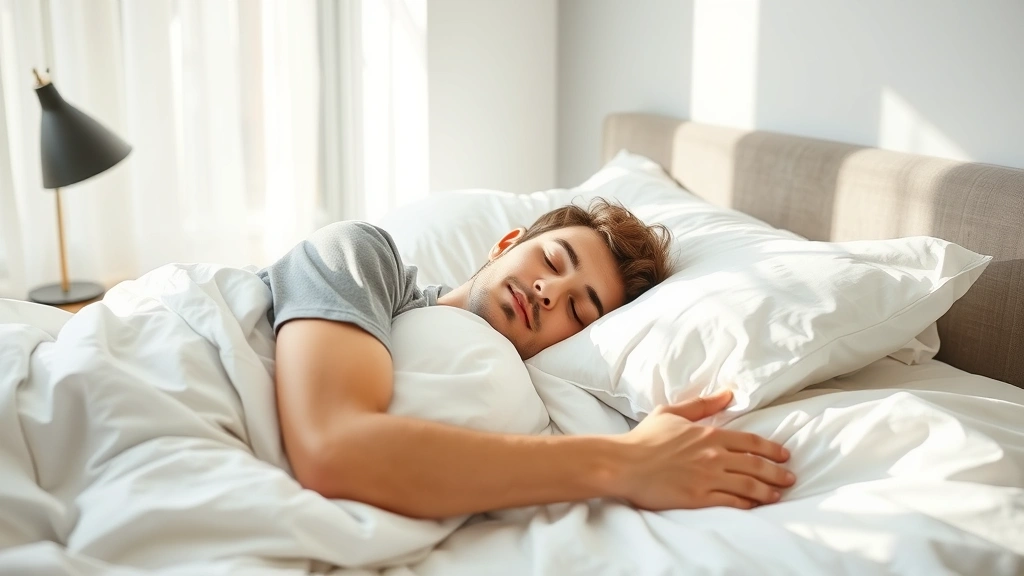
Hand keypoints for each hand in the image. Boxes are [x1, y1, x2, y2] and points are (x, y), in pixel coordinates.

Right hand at [612, 390, 794, 509]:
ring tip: (778, 494)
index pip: (751, 442)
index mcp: (709, 435)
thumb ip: (702, 404)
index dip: (771, 449)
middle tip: (790, 478)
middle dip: (777, 472)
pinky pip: (731, 502)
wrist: (625, 464)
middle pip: (755, 465)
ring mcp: (707, 478)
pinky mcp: (699, 498)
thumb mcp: (672, 413)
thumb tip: (728, 394)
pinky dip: (747, 504)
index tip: (784, 455)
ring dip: (767, 490)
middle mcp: (713, 456)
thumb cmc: (645, 438)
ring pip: (748, 485)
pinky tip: (755, 506)